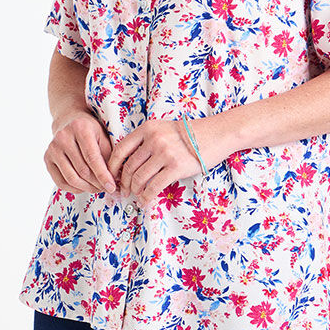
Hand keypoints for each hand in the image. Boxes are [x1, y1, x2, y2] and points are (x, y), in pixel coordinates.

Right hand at [45, 107, 118, 194]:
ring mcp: (52, 148)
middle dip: (97, 184)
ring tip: (97, 189)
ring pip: (71, 178)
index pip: (92, 158)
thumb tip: (114, 180)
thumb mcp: (103, 137)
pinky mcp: (47, 158)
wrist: (68, 121)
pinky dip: (74, 189)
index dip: (103, 175)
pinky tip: (84, 187)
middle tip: (107, 188)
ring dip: (87, 188)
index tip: (112, 187)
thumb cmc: (90, 131)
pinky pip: (61, 182)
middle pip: (82, 170)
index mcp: (80, 128)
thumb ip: (109, 156)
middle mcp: (63, 137)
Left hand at [108, 115, 227, 207]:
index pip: (120, 149)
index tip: (112, 177)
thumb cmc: (190, 134)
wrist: (217, 134)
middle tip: (124, 191)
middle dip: (124, 183)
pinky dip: (146, 197)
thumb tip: (129, 163)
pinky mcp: (176, 167)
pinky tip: (145, 201)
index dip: (112, 166)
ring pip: (139, 178)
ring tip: (136, 196)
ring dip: (135, 191)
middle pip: (129, 166)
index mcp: (147, 128)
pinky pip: (154, 187)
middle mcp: (153, 139)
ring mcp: (164, 153)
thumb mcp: (164, 128)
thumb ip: (146, 140)